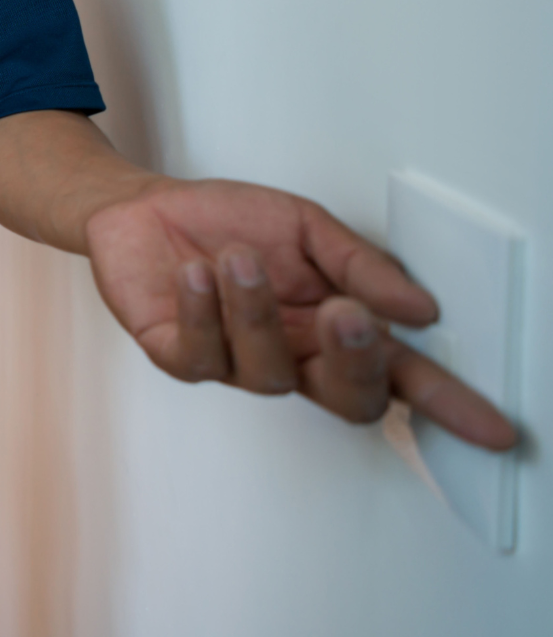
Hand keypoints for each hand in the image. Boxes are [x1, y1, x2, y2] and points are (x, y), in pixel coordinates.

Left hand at [85, 176, 516, 449]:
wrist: (143, 208)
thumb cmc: (227, 222)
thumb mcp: (305, 228)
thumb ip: (361, 266)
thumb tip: (419, 310)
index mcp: (329, 331)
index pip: (399, 377)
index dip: (447, 406)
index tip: (494, 429)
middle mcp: (289, 356)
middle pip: (344, 395)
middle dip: (353, 359)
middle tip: (345, 312)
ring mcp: (234, 362)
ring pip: (265, 371)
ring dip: (255, 309)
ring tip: (238, 258)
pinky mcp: (177, 356)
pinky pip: (199, 353)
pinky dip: (202, 309)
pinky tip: (197, 273)